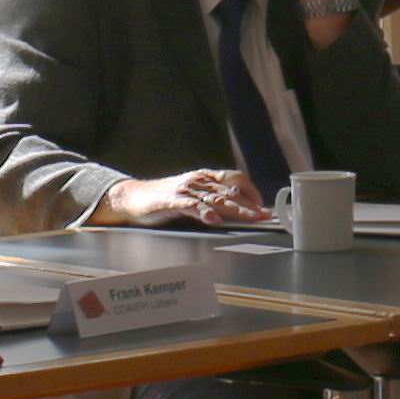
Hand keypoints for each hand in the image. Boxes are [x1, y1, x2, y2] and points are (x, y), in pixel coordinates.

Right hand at [99, 167, 268, 229]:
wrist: (134, 197)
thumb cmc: (166, 198)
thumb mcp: (194, 195)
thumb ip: (213, 199)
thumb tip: (237, 210)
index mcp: (205, 178)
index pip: (234, 179)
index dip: (251, 191)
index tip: (263, 206)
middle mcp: (198, 181)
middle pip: (230, 192)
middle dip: (250, 204)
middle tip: (265, 216)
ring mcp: (185, 190)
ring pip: (216, 199)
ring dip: (236, 210)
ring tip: (251, 218)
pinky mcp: (172, 201)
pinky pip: (191, 207)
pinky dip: (204, 213)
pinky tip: (215, 221)